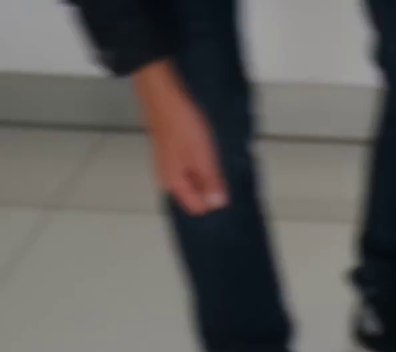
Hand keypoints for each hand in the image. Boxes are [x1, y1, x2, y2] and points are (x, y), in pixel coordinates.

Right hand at [133, 60, 227, 215]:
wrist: (164, 95)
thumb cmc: (181, 124)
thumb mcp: (202, 156)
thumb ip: (210, 181)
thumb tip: (218, 204)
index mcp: (174, 183)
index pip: (196, 208)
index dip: (214, 203)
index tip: (227, 191)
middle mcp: (169, 178)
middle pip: (196, 195)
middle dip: (213, 189)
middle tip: (225, 174)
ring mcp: (171, 165)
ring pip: (195, 181)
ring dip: (209, 175)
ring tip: (218, 160)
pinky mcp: (174, 153)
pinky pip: (192, 168)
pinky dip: (204, 164)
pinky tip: (211, 152)